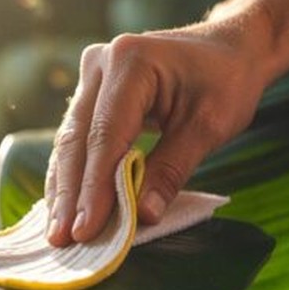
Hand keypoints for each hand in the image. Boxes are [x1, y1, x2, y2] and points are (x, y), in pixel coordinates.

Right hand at [44, 19, 275, 245]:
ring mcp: (92, 75)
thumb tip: (143, 215)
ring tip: (58, 233)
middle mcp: (101, 63)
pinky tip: (63, 207)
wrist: (231, 49)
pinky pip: (78, 138)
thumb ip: (172, 169)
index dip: (94, 187)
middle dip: (70, 194)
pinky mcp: (92, 92)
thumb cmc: (226, 82)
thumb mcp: (209, 127)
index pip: (106, 136)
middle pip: (78, 139)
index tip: (85, 230)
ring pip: (70, 141)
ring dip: (64, 188)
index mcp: (130, 62)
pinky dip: (73, 174)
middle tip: (62, 240)